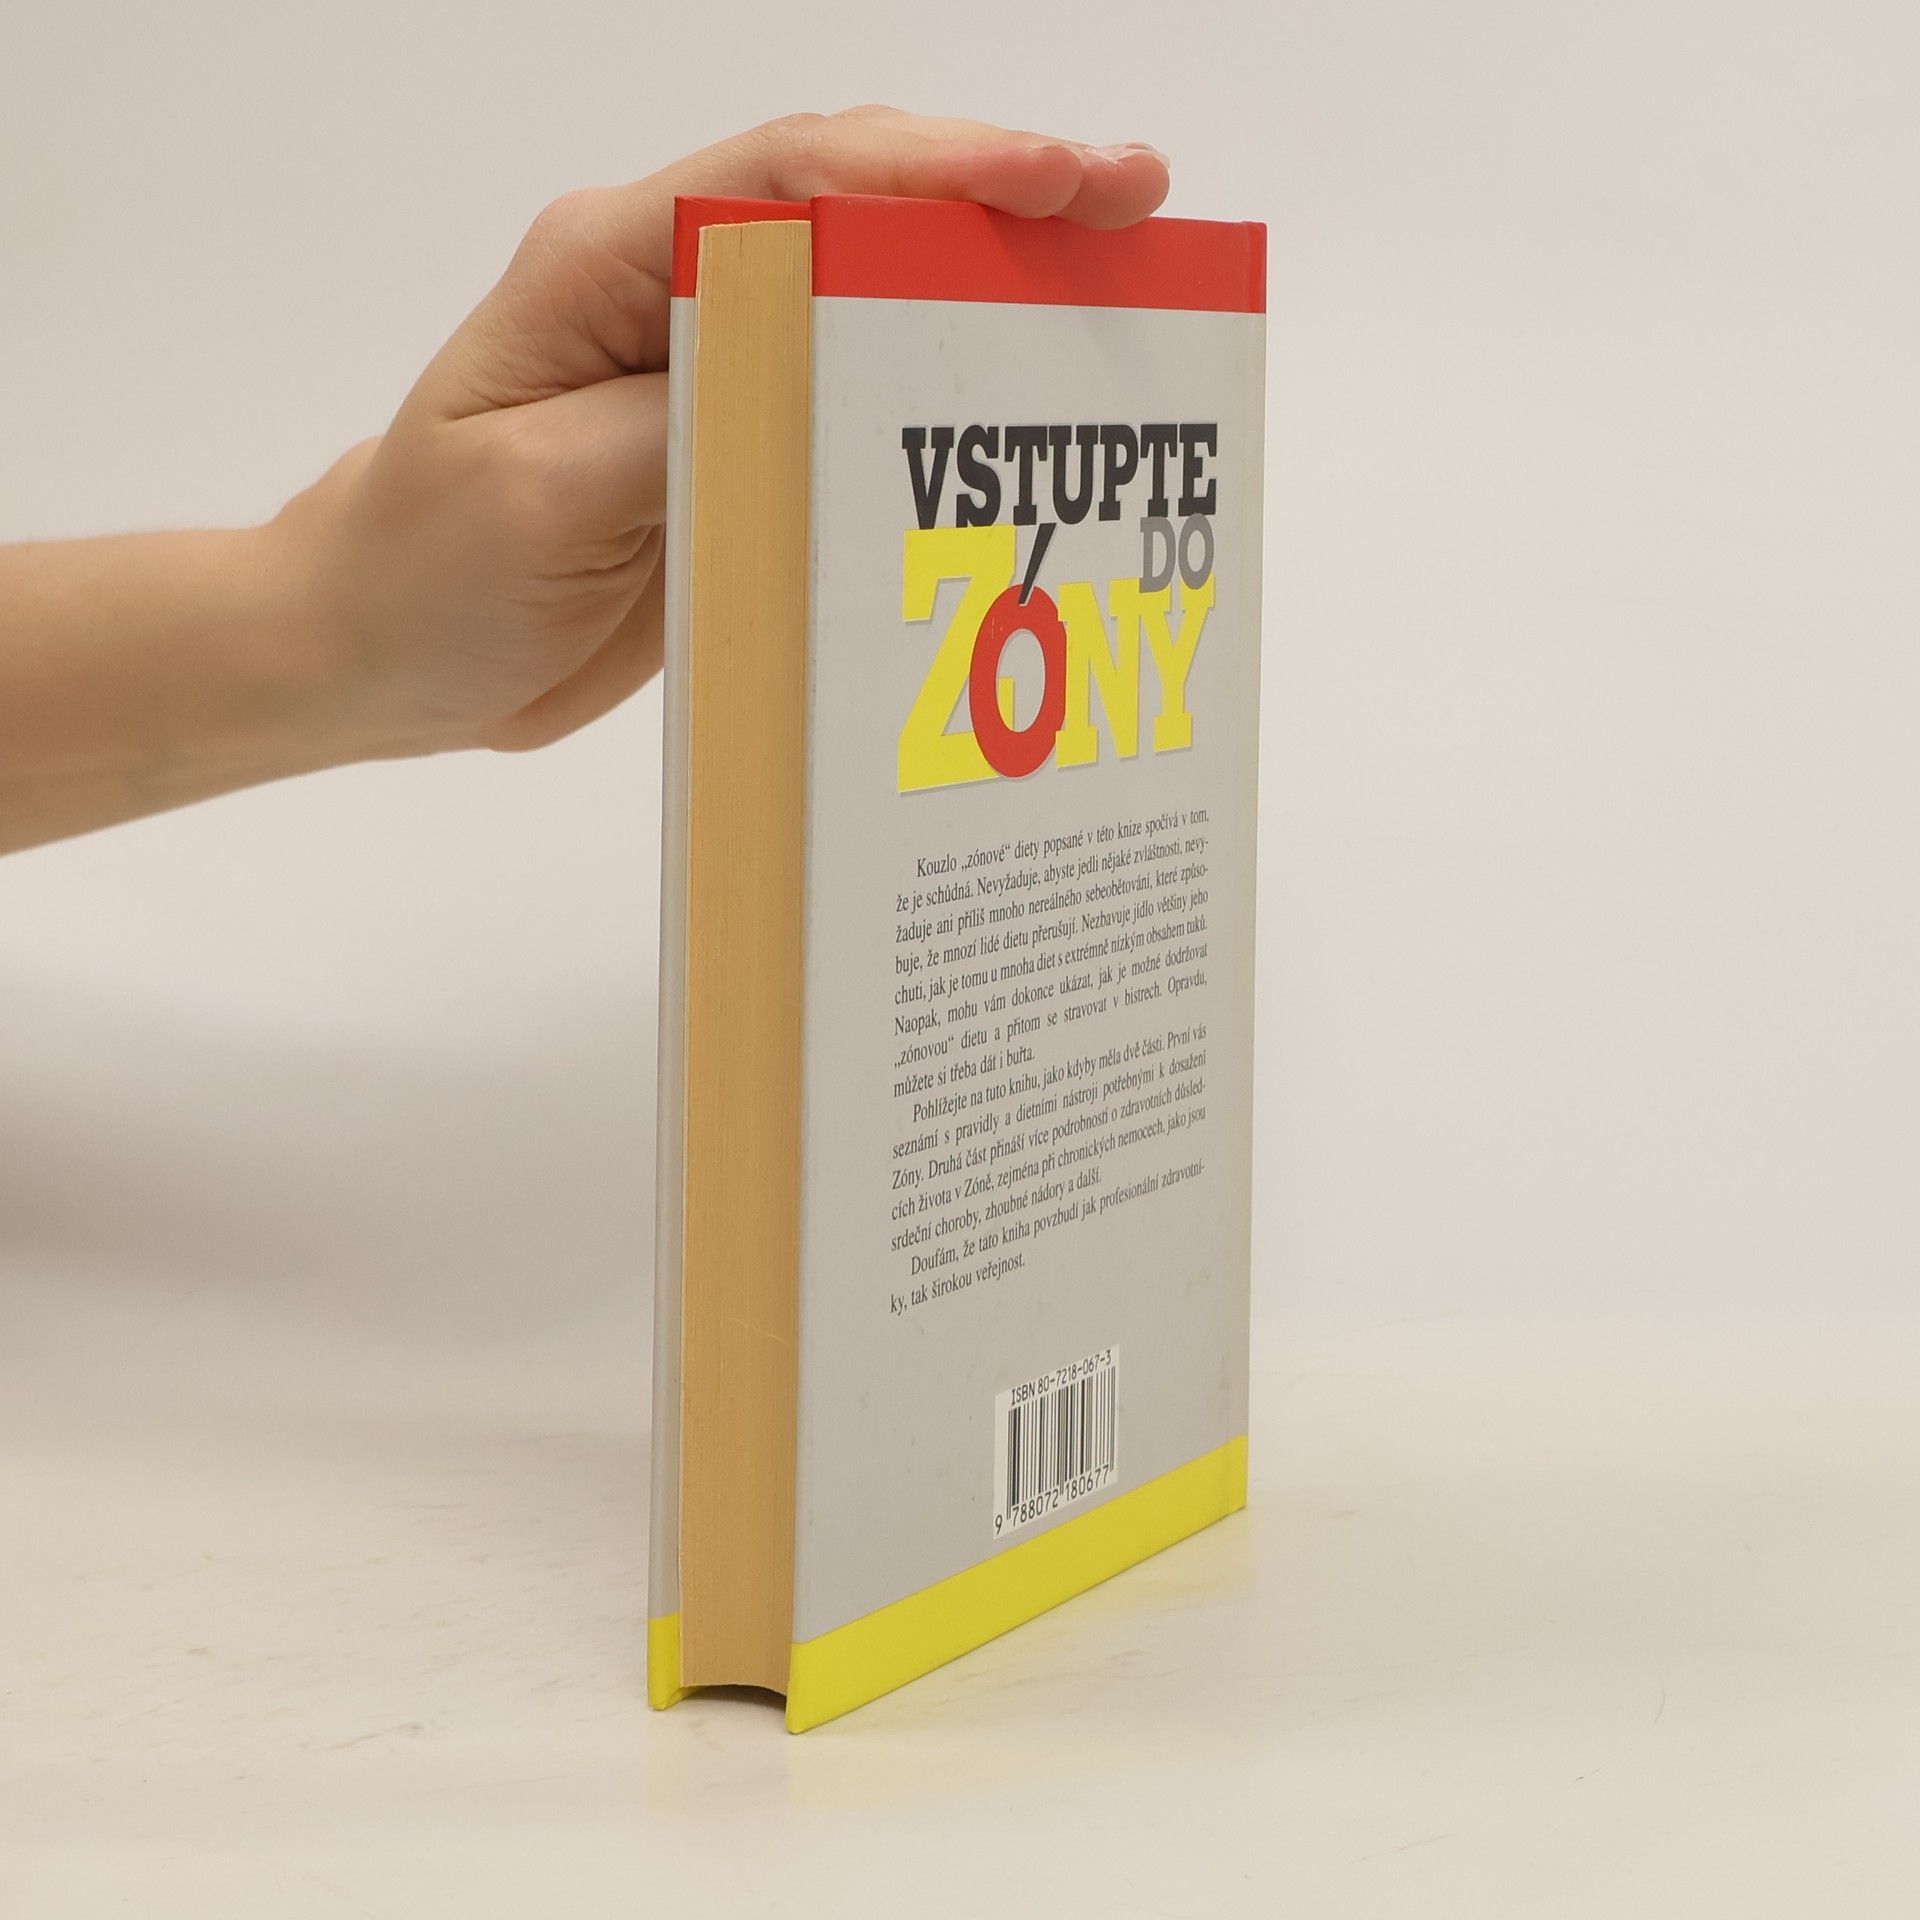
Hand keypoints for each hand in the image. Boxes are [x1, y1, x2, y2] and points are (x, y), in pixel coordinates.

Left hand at [285, 109, 1170, 757]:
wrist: (387, 653)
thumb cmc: (430, 568)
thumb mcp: (539, 493)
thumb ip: (676, 426)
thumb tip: (815, 383)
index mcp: (609, 266)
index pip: (792, 179)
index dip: (937, 167)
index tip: (1062, 178)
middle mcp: (672, 295)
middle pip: (857, 207)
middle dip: (1003, 194)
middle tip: (1140, 206)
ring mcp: (711, 371)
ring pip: (872, 296)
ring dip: (992, 286)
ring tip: (1119, 287)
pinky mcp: (735, 453)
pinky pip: (855, 406)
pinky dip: (943, 395)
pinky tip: (1020, 411)